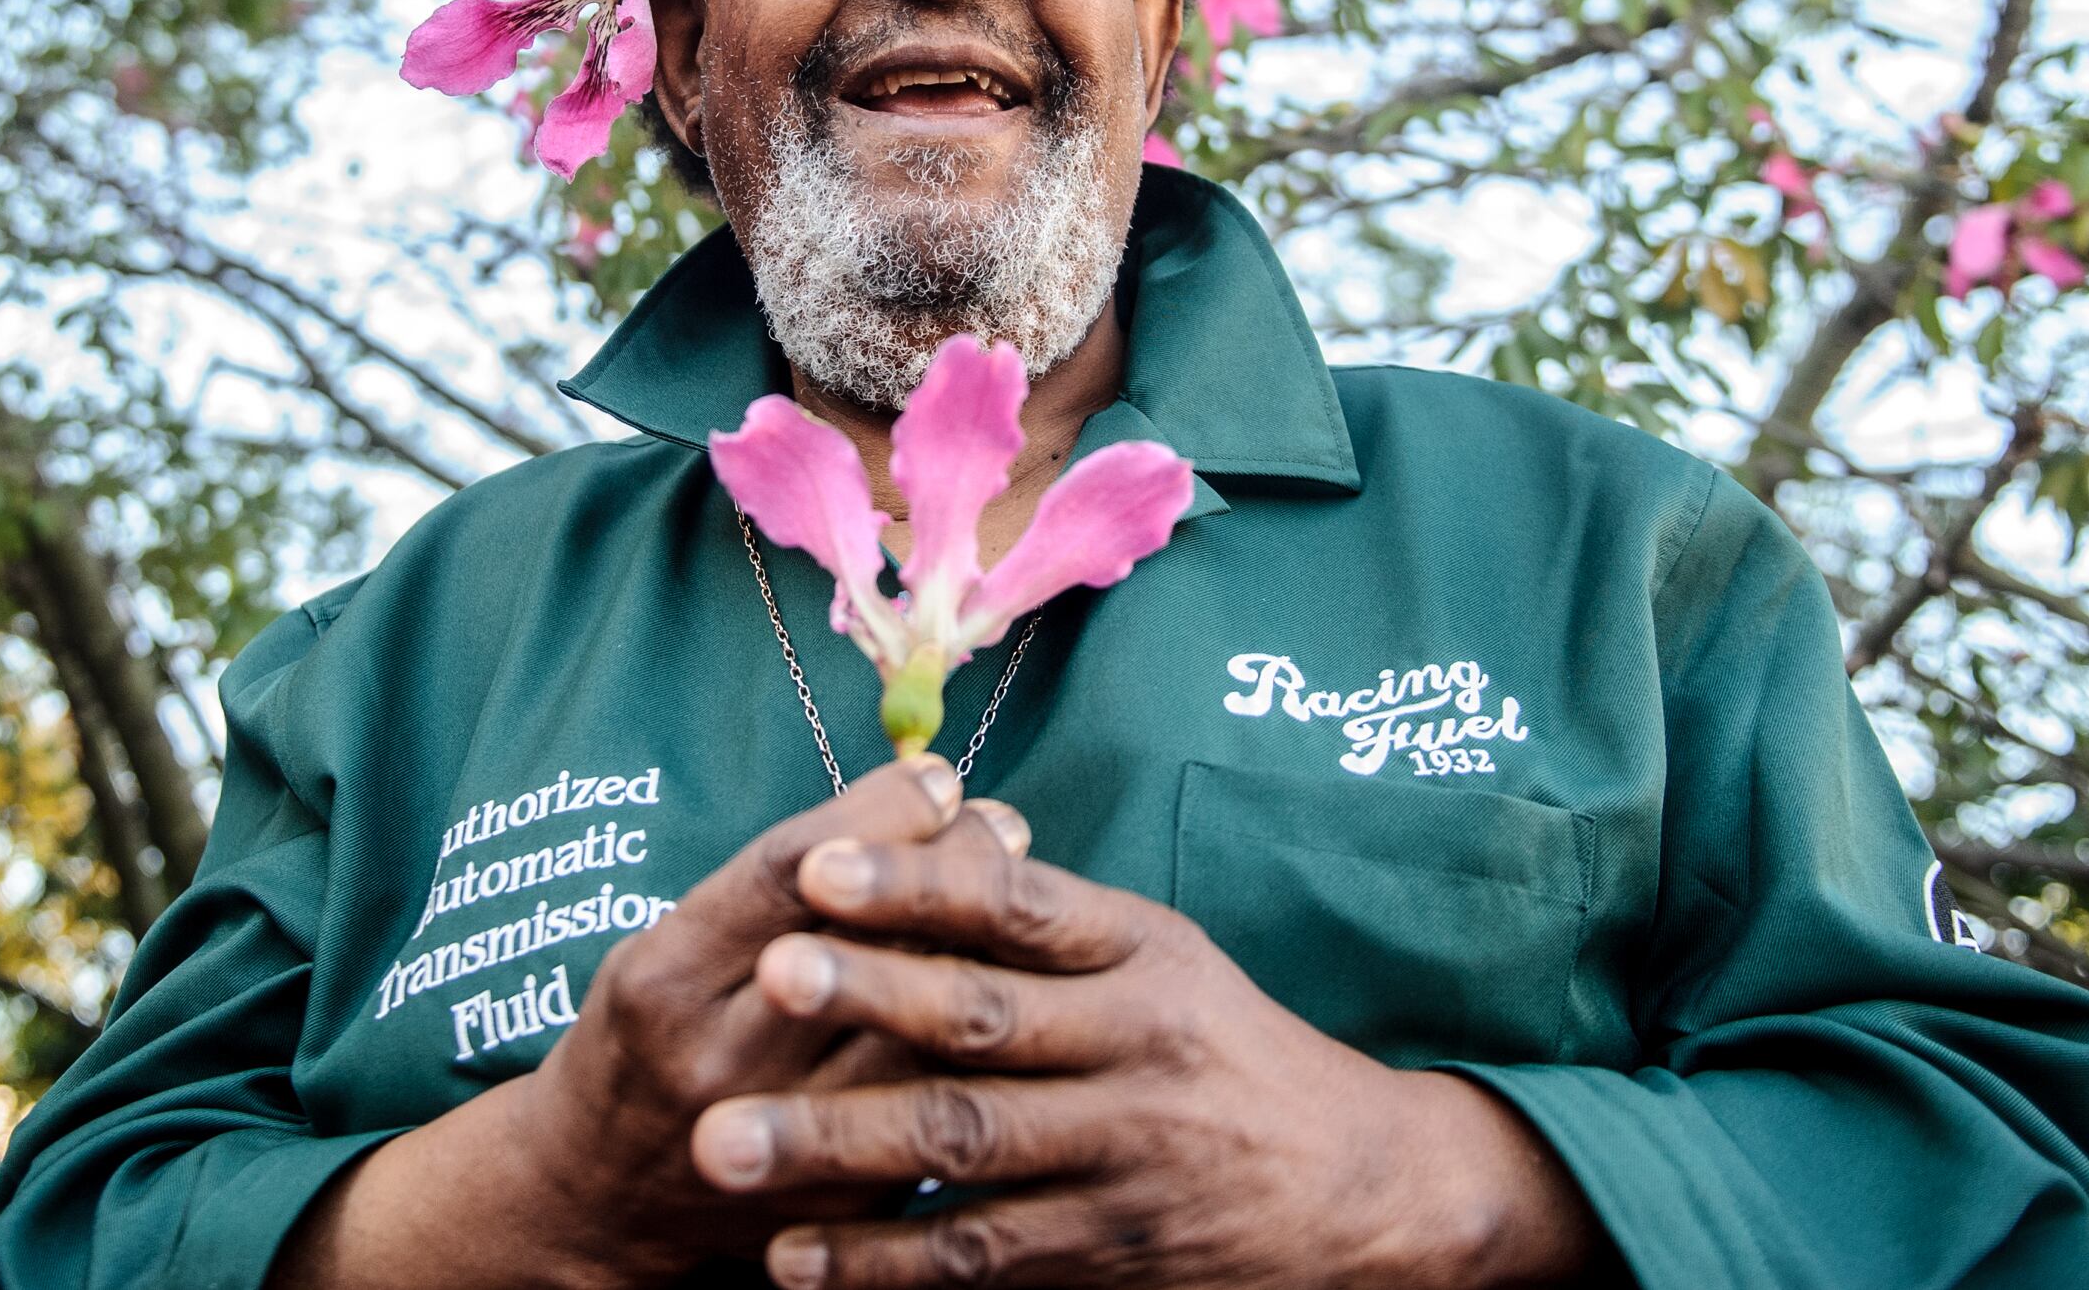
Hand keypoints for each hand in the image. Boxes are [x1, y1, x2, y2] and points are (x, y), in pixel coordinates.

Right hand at [283, 754, 1034, 1289]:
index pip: (790, 874)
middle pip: (871, 945)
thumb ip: (768, 890)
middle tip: (998, 822)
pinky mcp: (844, 1196)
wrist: (600, 1205)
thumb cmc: (644, 1039)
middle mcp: (721, 1059)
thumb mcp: (663, 946)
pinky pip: (938, 1098)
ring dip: (987, 944)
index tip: (937, 777)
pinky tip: (1009, 983)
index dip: (879, 813)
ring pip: (922, 1026)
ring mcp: (787, 1139)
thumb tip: (909, 803)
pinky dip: (982, 1033)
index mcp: (664, 981)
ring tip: (1020, 890)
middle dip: (953, 868)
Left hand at [686, 822, 1604, 1288]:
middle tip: (765, 978)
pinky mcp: (1111, 1252)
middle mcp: (1136, 1046)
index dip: (917, 884)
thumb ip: (1047, 922)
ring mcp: (1123, 1154)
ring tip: (727, 1146)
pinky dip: (883, 1261)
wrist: (1362, 1190)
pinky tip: (796, 1261)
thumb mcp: (1164, 959)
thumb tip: (917, 842)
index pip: (1017, 904)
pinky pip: (980, 1254)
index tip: (817, 865)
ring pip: (966, 1144)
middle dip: (867, 998)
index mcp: (1141, 952)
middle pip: (983, 1019)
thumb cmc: (1226, 1049)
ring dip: (839, 1146)